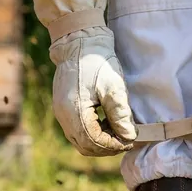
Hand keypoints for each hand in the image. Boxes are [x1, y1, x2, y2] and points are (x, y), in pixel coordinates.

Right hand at [50, 27, 136, 155]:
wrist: (80, 43)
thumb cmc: (98, 62)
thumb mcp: (114, 88)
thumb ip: (121, 115)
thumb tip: (129, 138)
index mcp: (74, 111)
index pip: (94, 142)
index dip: (113, 145)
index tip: (130, 141)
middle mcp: (63, 115)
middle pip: (85, 146)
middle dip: (107, 147)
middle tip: (125, 140)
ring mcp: (61, 112)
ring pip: (80, 140)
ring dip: (100, 141)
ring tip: (118, 131)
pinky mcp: (63, 108)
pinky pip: (77, 130)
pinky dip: (93, 132)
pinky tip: (107, 122)